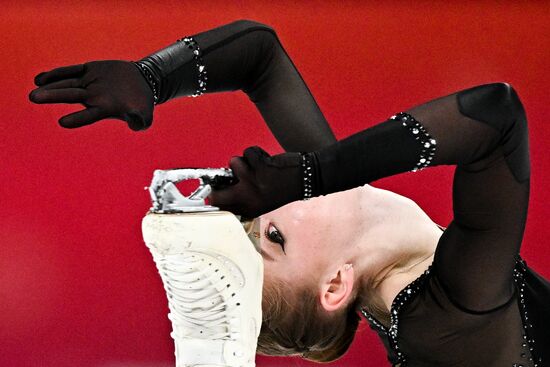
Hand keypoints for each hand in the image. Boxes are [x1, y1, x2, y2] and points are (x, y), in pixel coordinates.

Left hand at [29, 60, 153, 130]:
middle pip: (70, 96)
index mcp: (104, 109)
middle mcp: (92, 98)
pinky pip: (70, 72)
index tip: (62, 122)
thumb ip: (141, 120)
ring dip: (50, 86)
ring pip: (66, 84)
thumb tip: (136, 124)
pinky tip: (40, 79)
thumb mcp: (145, 113)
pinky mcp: (88, 71)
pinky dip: (56, 74)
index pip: (88, 116)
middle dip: (52, 96)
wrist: (142, 82)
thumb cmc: (142, 103)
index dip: (77, 118)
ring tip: (34, 89)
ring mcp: (88, 84)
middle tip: (34, 98)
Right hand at [209, 146, 303, 217]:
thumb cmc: (284, 188)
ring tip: (258, 165)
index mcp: (249, 209)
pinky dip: (256, 153)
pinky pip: (248, 152)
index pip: (221, 206)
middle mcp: (248, 198)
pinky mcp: (259, 166)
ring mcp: (253, 182)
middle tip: (230, 175)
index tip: (216, 189)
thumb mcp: (262, 202)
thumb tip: (221, 187)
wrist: (306, 179)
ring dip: (245, 160)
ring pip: (234, 163)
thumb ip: (243, 198)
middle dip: (220, 180)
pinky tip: (266, 159)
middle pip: (217, 192)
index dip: (215, 195)